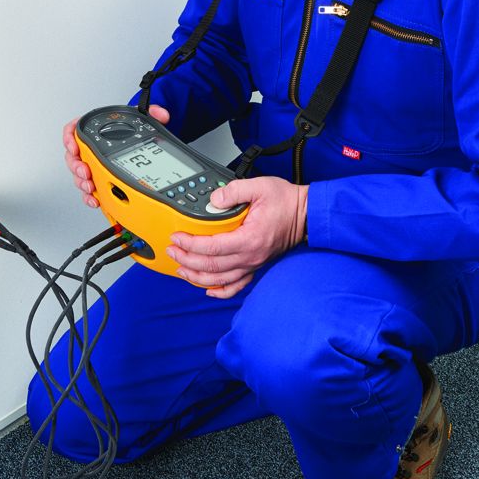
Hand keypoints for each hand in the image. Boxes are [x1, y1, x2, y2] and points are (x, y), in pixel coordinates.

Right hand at [63, 106, 170, 207]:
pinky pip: (89, 188)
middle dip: (77, 166)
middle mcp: (89, 148)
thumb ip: (151, 113)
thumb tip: (161, 114)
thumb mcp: (141, 119)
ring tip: (91, 187)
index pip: (72, 131)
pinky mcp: (98, 179)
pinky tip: (96, 199)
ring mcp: (92, 165)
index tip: (74, 146)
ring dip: (83, 182)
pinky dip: (90, 196)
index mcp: (94, 130)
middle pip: (73, 157)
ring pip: (79, 175)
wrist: (138, 146)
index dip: (69, 138)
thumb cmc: (131, 131)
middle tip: (86, 172)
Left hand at [166, 176, 307, 297]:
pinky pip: (236, 286)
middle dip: (186, 260)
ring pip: (219, 280)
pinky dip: (220, 291)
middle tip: (172, 251)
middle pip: (211, 267)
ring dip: (197, 276)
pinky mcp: (255, 265)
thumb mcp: (259, 186)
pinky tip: (208, 289)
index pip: (212, 248)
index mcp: (249, 238)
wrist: (306, 215)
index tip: (177, 237)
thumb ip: (234, 191)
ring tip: (181, 269)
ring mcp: (252, 263)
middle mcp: (250, 256)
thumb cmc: (286, 202)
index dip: (190, 245)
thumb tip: (213, 200)